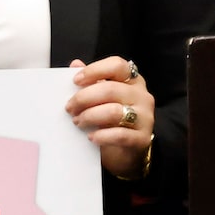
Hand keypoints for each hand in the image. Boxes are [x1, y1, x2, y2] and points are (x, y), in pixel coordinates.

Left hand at [67, 57, 154, 180]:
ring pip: (114, 111)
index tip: (76, 80)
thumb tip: (76, 64)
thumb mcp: (102, 98)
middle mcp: (142, 96)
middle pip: (111, 89)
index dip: (95, 70)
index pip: (118, 66)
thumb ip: (91, 81)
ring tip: (78, 122)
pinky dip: (102, 136)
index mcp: (132, 81)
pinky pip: (120, 135)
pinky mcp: (142, 138)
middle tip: (70, 107)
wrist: (126, 150)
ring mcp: (145, 117)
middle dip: (84, 98)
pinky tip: (92, 137)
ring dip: (90, 116)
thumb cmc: (112, 120)